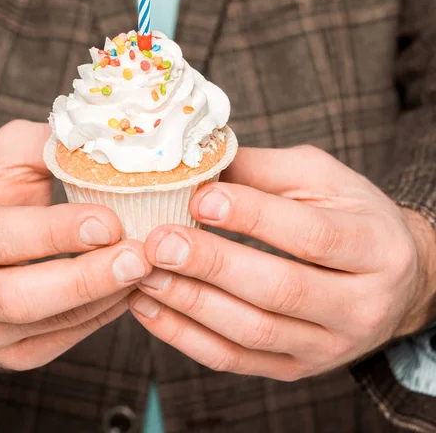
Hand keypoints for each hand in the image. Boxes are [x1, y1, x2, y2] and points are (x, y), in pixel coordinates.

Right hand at [0, 120, 151, 369]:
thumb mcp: (9, 154)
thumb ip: (49, 147)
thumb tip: (107, 148)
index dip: (54, 232)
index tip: (109, 222)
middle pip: (15, 297)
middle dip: (85, 279)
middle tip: (137, 258)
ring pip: (42, 326)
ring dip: (100, 299)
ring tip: (141, 269)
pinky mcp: (2, 353)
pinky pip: (56, 343)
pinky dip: (97, 318)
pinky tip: (124, 290)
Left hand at [129, 145, 435, 380]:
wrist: (390, 279)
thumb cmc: (349, 215)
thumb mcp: (320, 178)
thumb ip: (262, 170)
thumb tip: (198, 166)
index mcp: (374, 247)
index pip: (311, 235)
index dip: (252, 216)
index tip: (200, 198)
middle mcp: (360, 305)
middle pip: (279, 290)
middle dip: (211, 265)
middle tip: (159, 242)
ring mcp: (328, 346)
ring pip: (251, 333)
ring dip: (190, 304)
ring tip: (144, 273)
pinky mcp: (295, 368)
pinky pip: (235, 361)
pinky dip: (185, 337)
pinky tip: (149, 307)